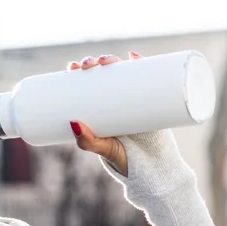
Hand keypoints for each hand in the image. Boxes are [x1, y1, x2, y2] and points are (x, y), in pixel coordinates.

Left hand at [66, 51, 141, 176]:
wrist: (154, 169)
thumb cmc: (123, 158)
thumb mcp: (102, 149)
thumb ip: (87, 141)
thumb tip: (73, 123)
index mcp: (99, 107)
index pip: (85, 82)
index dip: (78, 70)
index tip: (72, 67)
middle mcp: (115, 99)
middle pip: (102, 73)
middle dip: (93, 62)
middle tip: (88, 65)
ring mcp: (134, 98)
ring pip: (122, 72)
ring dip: (113, 59)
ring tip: (106, 61)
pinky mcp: (152, 100)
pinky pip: (149, 79)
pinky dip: (142, 65)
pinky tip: (135, 56)